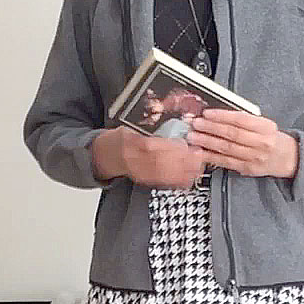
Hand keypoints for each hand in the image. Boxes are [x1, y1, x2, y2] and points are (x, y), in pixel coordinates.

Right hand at [92, 126, 206, 188]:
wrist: (105, 156)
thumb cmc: (120, 139)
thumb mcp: (130, 126)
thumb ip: (149, 126)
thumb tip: (173, 121)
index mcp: (130, 142)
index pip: (151, 146)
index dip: (170, 148)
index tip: (185, 144)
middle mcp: (134, 159)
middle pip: (160, 163)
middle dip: (182, 161)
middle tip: (198, 156)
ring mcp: (139, 172)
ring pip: (163, 175)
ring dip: (183, 172)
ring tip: (198, 167)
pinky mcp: (144, 180)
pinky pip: (161, 183)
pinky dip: (176, 182)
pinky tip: (188, 179)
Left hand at [186, 109, 298, 178]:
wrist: (287, 158)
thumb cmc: (273, 138)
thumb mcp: (264, 124)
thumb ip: (244, 119)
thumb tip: (218, 114)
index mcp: (265, 127)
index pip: (241, 119)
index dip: (222, 116)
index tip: (207, 113)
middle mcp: (261, 143)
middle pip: (232, 134)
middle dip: (210, 128)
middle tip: (195, 123)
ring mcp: (254, 158)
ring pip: (226, 149)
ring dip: (207, 142)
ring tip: (193, 136)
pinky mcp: (247, 169)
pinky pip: (225, 162)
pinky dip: (211, 157)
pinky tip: (200, 152)